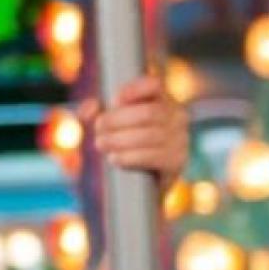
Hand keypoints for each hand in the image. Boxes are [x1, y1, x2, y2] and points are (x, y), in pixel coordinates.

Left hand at [84, 75, 189, 189]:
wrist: (142, 184)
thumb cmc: (126, 146)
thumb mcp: (112, 126)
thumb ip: (98, 114)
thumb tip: (88, 109)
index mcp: (163, 100)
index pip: (155, 85)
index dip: (134, 89)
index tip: (114, 100)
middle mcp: (177, 117)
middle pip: (148, 112)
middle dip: (117, 119)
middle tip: (98, 128)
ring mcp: (180, 139)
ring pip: (148, 135)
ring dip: (118, 140)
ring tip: (101, 144)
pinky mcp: (176, 162)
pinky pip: (152, 156)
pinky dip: (128, 157)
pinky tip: (114, 158)